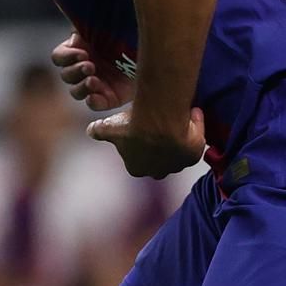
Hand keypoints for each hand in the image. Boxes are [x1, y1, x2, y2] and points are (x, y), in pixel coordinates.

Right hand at [51, 32, 133, 111]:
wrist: (152, 52)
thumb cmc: (128, 35)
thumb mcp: (105, 26)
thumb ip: (88, 24)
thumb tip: (75, 28)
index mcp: (79, 51)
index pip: (59, 57)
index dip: (67, 57)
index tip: (83, 53)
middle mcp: (84, 69)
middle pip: (66, 75)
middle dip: (76, 70)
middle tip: (90, 66)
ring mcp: (96, 85)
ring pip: (76, 91)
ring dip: (82, 86)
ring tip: (94, 80)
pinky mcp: (109, 98)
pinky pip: (95, 104)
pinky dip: (93, 102)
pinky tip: (95, 97)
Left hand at [87, 106, 206, 178]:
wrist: (160, 124)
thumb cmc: (132, 126)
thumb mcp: (109, 127)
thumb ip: (99, 131)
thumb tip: (90, 130)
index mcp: (136, 168)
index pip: (136, 162)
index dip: (138, 146)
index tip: (140, 131)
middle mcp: (157, 172)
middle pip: (158, 162)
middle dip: (159, 149)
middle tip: (159, 128)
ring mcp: (177, 165)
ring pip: (177, 153)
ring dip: (177, 139)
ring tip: (177, 119)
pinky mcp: (193, 156)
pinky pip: (195, 140)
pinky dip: (195, 127)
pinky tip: (192, 114)